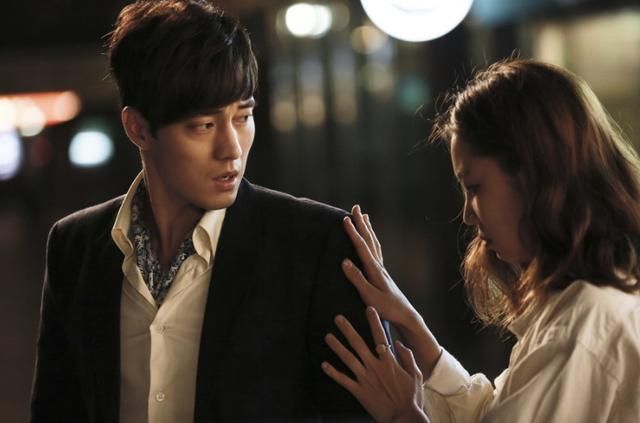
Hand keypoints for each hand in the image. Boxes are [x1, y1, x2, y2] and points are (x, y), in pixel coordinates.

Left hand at [322, 307, 428, 422]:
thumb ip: (408, 357)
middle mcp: (375, 366)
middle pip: (358, 344)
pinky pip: (343, 380)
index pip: (380, 336)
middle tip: (338, 318)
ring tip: (327, 336)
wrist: (404, 417)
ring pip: (348, 359)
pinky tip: (324, 365)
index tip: (368, 309)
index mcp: (389, 361)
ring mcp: (365, 378)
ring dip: (337, 347)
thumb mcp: (415, 375)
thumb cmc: (412, 398)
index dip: (374, 321)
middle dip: (347, 329)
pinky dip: (333, 373)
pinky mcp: (359, 391)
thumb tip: (399, 343)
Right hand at [342, 205, 441, 377]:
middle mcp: (379, 266)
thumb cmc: (387, 308)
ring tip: (365, 217)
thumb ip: (357, 279)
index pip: (362, 247)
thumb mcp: (370, 296)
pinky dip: (372, 241)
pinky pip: (376, 251)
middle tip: (356, 207)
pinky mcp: (382, 275)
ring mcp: (382, 269)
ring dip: (368, 229)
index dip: (353, 232)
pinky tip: (371, 242)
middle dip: (362, 223)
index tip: (346, 218)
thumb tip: (344, 261)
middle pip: (369, 240)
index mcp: (374, 269)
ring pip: (374, 243)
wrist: (405, 315)